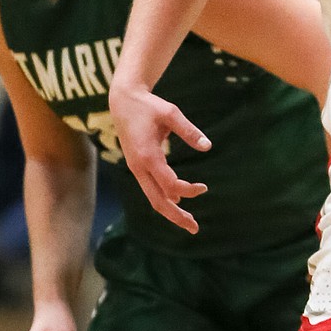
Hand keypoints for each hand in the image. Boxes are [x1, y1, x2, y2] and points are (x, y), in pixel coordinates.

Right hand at [108, 80, 209, 234]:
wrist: (122, 101)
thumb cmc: (148, 106)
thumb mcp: (171, 113)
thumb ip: (189, 130)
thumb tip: (207, 146)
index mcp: (147, 156)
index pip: (169, 184)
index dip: (188, 190)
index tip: (204, 188)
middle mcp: (139, 167)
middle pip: (158, 201)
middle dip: (176, 216)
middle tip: (196, 229)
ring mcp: (136, 169)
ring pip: (153, 198)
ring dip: (171, 211)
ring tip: (190, 223)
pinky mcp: (137, 167)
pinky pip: (151, 190)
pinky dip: (164, 199)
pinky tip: (177, 203)